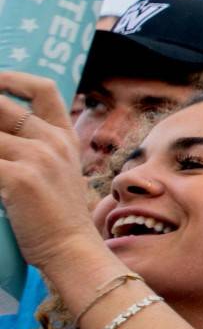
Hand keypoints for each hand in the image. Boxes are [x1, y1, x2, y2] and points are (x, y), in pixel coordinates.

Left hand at [0, 73, 106, 271]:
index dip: (11, 79)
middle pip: (3, 107)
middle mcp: (53, 141)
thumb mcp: (57, 173)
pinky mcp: (19, 178)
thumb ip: (35, 150)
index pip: (42, 90)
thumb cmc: (57, 218)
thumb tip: (4, 138)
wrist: (71, 249)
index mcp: (64, 138)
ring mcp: (37, 157)